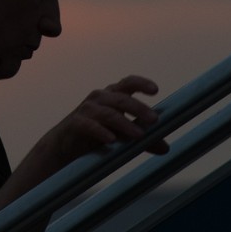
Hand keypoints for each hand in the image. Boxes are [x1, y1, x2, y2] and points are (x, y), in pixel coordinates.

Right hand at [42, 75, 168, 164]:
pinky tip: (112, 140)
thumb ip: (142, 139)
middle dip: (139, 108)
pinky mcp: (76, 123)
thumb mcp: (121, 134)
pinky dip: (102, 132)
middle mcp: (99, 98)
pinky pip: (90, 125)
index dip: (141, 83)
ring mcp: (86, 109)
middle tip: (154, 120)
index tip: (155, 90)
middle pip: (121, 99)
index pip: (128, 83)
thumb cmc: (95, 134)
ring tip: (139, 135)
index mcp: (112, 95)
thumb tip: (165, 148)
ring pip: (109, 113)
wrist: (65, 145)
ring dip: (125, 124)